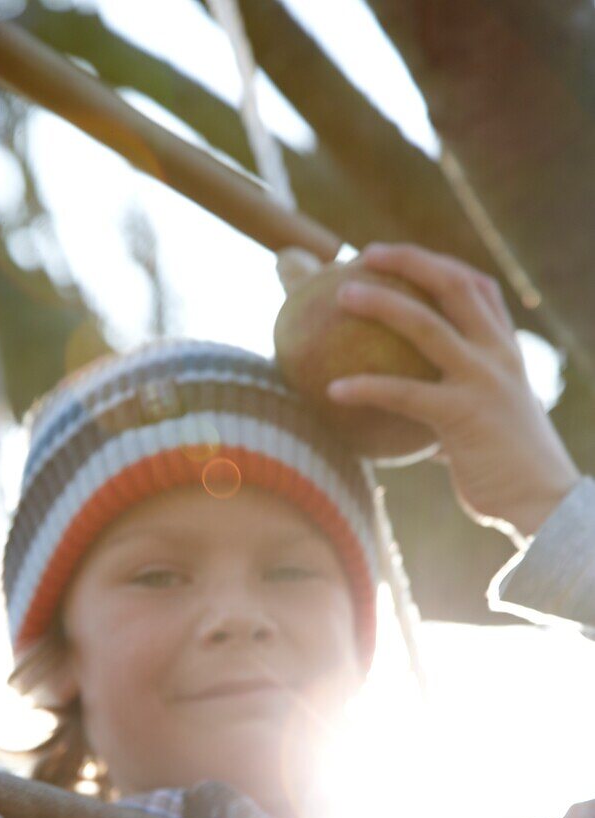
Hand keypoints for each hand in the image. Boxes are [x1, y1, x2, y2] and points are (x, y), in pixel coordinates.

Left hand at [327, 242, 580, 544]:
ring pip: (426, 325)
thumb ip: (457, 413)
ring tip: (341, 294)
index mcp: (506, 352)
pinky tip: (332, 391)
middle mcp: (497, 355)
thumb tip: (418, 431)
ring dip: (381, 303)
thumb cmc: (511, 472)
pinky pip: (403, 393)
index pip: (478, 287)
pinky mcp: (462, 415)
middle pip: (453, 285)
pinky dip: (365, 387)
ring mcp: (482, 380)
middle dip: (408, 261)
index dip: (437, 264)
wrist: (544, 504)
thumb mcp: (491, 427)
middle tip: (364, 254)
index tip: (399, 257)